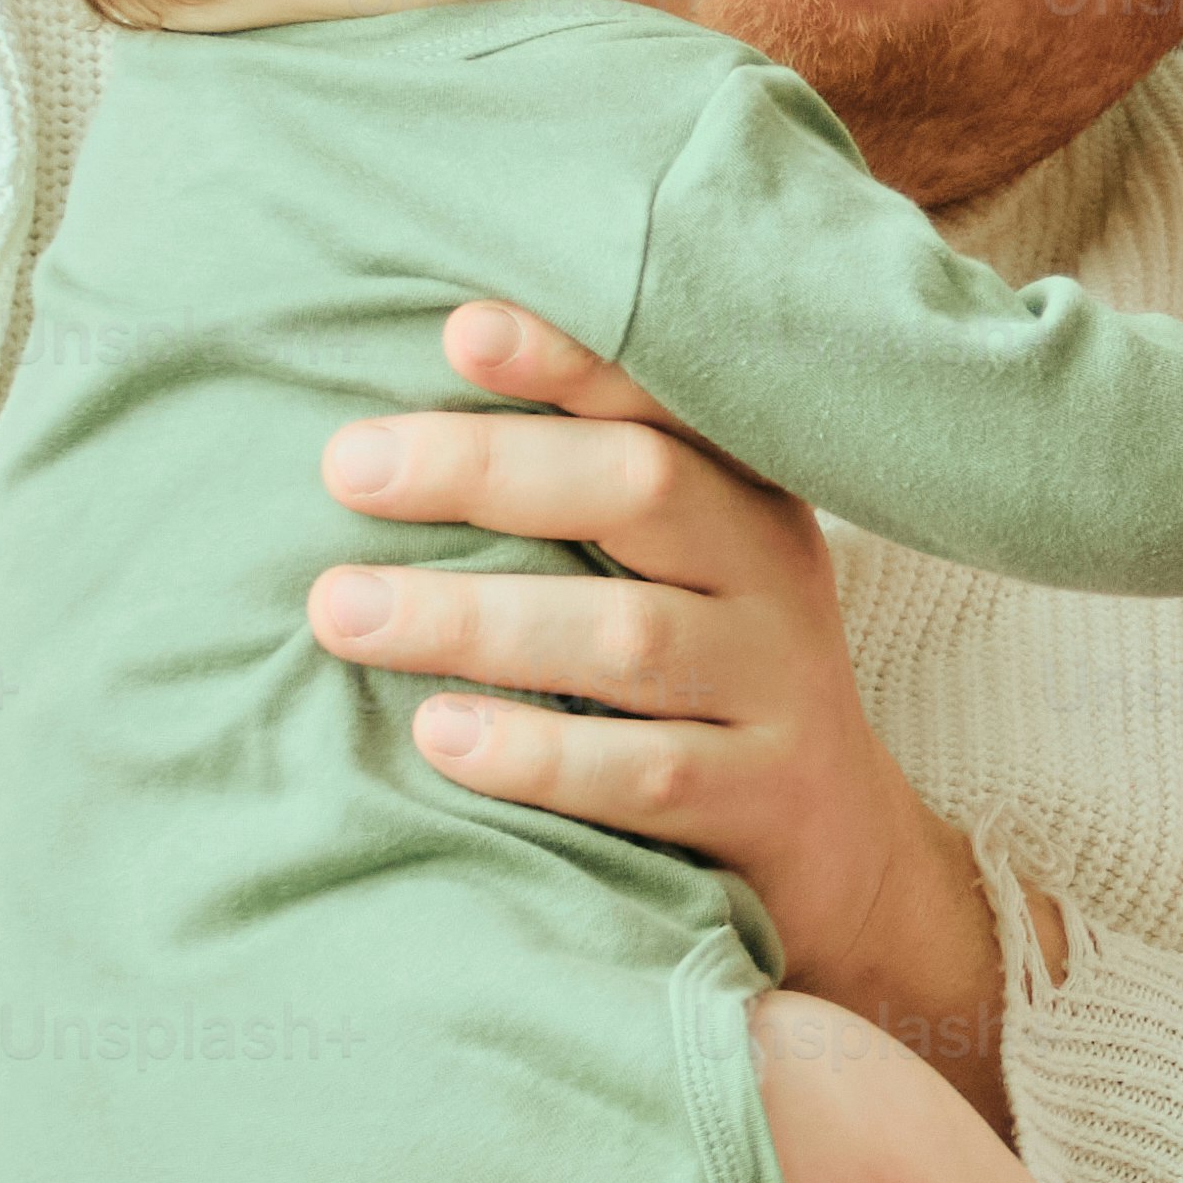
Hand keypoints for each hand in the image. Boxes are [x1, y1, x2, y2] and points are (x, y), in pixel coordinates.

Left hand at [310, 303, 1023, 1103]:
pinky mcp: (761, 799)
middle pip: (640, 488)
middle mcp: (770, 573)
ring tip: (341, 610)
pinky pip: (643, 772)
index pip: (658, 398)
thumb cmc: (701, 681)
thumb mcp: (677, 568)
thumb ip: (576, 495)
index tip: (457, 333)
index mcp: (742, 490)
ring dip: (475, 619)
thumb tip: (385, 434)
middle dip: (485, 469)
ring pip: (627, 637)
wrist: (841, 849)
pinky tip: (440, 736)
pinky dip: (536, 752)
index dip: (565, 360)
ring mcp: (776, 688)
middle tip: (347, 468)